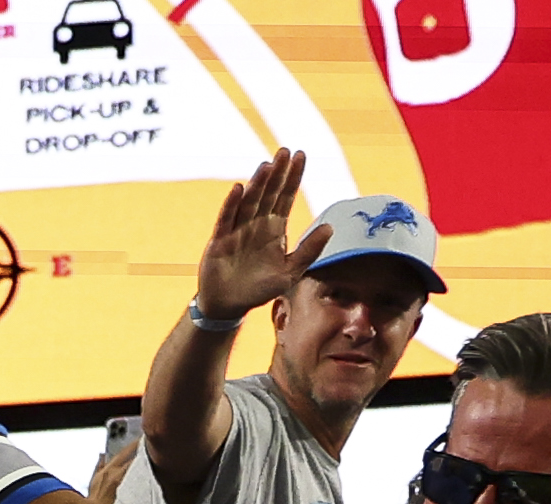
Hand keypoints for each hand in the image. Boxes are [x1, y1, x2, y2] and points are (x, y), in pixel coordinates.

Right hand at [198, 152, 314, 322]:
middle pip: (269, 193)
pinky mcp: (220, 240)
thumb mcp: (290, 272)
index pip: (287, 197)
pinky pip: (227, 219)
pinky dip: (232, 204)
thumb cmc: (259, 289)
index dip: (294, 177)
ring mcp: (238, 230)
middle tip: (285, 151)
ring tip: (267, 166)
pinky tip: (239, 189)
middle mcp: (257, 224)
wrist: (229, 305)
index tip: (301, 156)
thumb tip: (330, 228)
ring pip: (250, 202)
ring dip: (258, 184)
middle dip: (278, 173)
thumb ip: (309, 250)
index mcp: (275, 228)